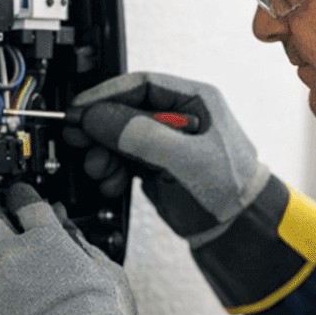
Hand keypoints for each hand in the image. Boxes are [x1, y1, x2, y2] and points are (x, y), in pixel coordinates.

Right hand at [65, 72, 269, 242]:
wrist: (237, 230)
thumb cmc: (231, 190)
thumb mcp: (185, 159)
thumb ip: (142, 136)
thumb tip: (99, 118)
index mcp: (195, 100)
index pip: (141, 85)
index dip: (106, 95)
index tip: (81, 110)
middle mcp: (178, 117)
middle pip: (124, 110)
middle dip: (100, 127)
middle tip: (78, 139)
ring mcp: (165, 141)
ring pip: (119, 136)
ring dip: (102, 152)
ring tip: (98, 168)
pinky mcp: (155, 165)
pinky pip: (122, 159)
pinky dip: (111, 169)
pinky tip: (110, 182)